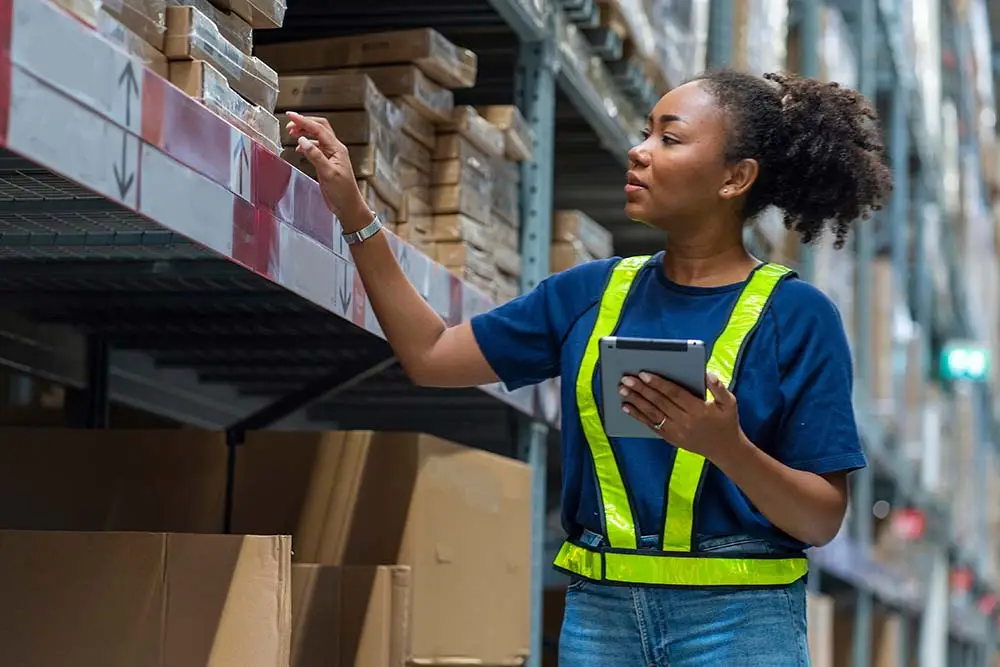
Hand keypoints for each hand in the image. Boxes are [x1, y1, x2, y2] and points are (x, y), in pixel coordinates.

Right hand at [285, 111, 372, 230]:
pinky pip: (316, 148)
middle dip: (304, 123)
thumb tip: (303, 140)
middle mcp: (335, 149)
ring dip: (304, 133)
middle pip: (319, 128)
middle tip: (289, 124)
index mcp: (337, 149)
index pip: (319, 129)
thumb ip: (315, 156)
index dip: (304, 121)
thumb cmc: (343, 192)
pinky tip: (299, 148)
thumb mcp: (328, 173)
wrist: (348, 206)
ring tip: (291, 133)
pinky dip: (306, 145)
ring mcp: (331, 155)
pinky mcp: (327, 163)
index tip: (290, 116)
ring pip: (317, 137)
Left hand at [619, 371, 743, 459]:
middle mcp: (685, 422)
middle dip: (641, 389)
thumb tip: (707, 374)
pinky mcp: (670, 438)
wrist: (724, 449)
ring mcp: (676, 432)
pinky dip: (638, 416)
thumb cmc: (726, 421)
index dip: (658, 384)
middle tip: (626, 378)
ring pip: (652, 414)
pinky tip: (627, 407)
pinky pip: (651, 426)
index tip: (644, 374)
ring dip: (636, 401)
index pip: (674, 394)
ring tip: (622, 390)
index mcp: (699, 410)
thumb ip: (718, 388)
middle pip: (659, 402)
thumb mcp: (730, 403)